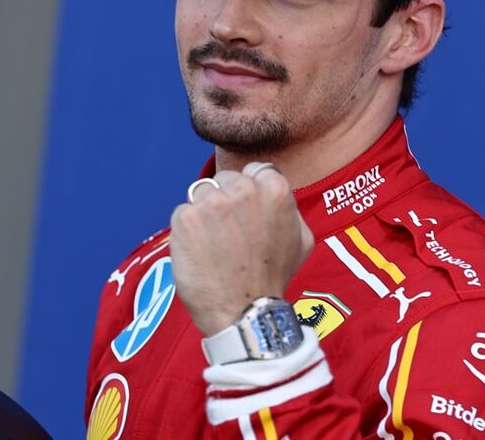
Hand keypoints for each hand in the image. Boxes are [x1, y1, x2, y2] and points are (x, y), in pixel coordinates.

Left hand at [169, 163, 313, 336]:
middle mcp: (244, 190)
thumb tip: (277, 192)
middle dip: (224, 201)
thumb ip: (288, 207)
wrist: (243, 313)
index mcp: (275, 189)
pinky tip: (199, 252)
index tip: (246, 214)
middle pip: (224, 179)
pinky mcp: (187, 218)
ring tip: (214, 245)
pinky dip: (187, 231)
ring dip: (204, 214)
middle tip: (229, 235)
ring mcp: (213, 203)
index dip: (248, 193)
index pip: (255, 170)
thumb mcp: (301, 239)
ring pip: (200, 193)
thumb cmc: (272, 279)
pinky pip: (182, 212)